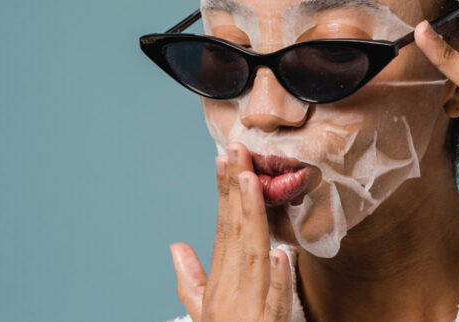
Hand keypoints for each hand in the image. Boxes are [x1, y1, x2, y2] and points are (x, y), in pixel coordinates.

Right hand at [169, 142, 293, 320]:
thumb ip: (190, 279)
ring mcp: (250, 309)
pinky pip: (276, 303)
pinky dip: (278, 281)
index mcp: (221, 281)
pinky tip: (283, 256)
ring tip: (253, 185)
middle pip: (236, 233)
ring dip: (254, 221)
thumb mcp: (202, 311)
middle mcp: (232, 290)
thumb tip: (175, 246)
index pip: (222, 227)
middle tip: (237, 153)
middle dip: (236, 192)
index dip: (223, 192)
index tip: (225, 157)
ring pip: (255, 258)